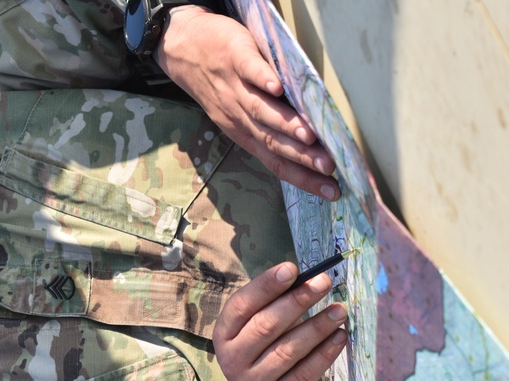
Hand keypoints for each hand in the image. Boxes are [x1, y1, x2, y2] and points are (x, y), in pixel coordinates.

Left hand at [154, 8, 339, 200]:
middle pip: (272, 142)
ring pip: (260, 112)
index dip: (304, 178)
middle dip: (302, 157)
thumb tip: (313, 145)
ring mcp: (236, 89)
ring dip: (285, 125)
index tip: (333, 192)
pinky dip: (261, 80)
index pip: (277, 162)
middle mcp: (240, 118)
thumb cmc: (221, 84)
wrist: (185, 50)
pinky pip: (248, 72)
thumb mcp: (241, 114)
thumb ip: (270, 128)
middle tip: (329, 166)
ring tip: (310, 136)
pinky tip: (277, 87)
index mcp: (245, 134)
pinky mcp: (235, 59)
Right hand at [212, 263, 347, 380]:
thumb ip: (272, 309)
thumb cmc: (265, 358)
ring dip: (317, 326)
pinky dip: (325, 352)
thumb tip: (306, 280)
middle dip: (297, 300)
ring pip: (288, 349)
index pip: (240, 306)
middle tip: (324, 281)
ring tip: (339, 309)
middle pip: (266, 325)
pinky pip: (306, 371)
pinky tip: (340, 336)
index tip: (292, 268)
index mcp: (224, 336)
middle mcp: (233, 359)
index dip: (265, 286)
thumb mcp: (257, 335)